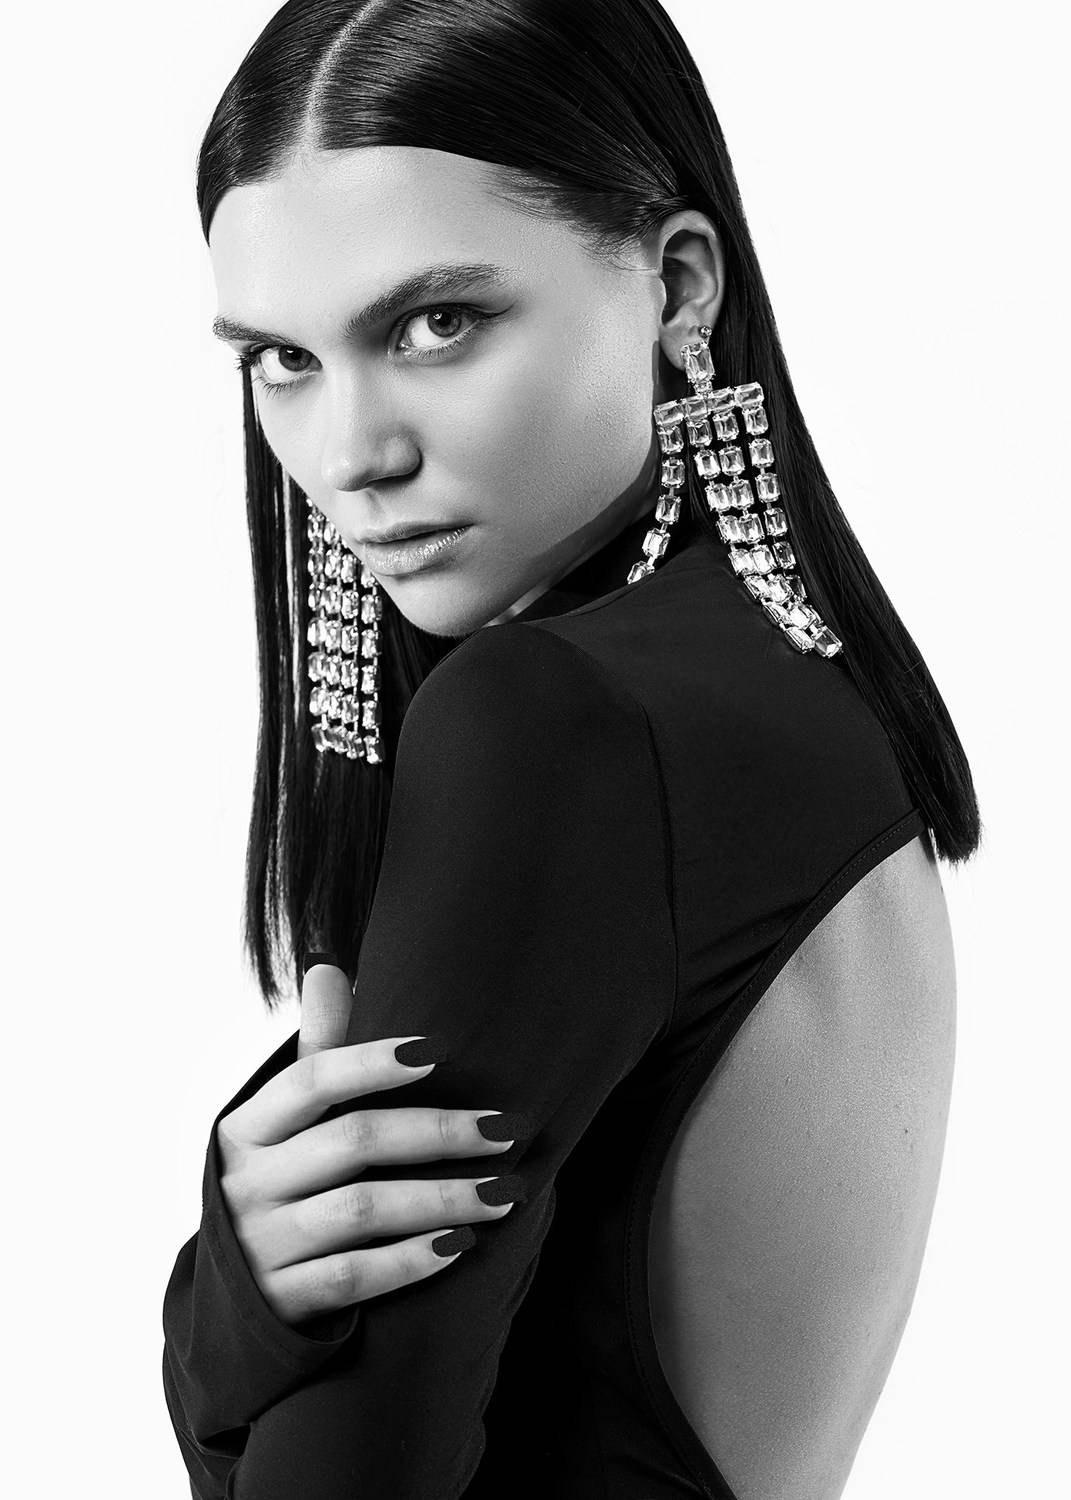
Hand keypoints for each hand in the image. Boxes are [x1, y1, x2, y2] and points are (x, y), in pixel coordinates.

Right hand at [215, 959, 524, 1327]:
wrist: (230, 1302)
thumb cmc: (277, 1186)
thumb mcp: (280, 1124)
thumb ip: (315, 1050)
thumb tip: (329, 968)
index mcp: (247, 1127)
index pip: (311, 1080)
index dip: (372, 1062)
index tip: (442, 1049)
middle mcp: (248, 1183)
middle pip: (353, 1142)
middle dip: (439, 1132)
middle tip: (508, 1129)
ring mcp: (261, 1246)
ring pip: (362, 1211)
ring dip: (442, 1198)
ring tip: (507, 1191)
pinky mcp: (281, 1302)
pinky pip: (354, 1277)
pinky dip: (411, 1259)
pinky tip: (462, 1245)